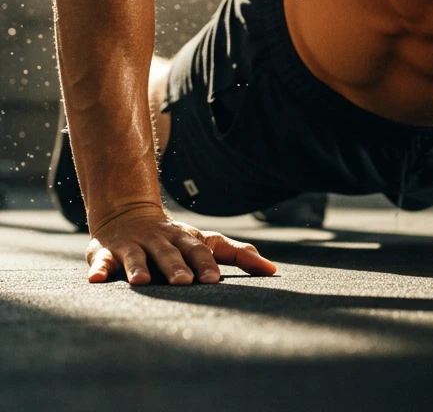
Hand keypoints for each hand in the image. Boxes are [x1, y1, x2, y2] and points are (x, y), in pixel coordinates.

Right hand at [85, 205, 276, 284]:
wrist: (129, 214)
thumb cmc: (176, 238)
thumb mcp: (205, 242)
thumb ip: (236, 254)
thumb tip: (273, 269)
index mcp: (187, 239)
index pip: (200, 251)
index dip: (206, 265)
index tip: (214, 281)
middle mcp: (161, 241)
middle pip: (170, 253)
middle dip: (177, 267)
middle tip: (184, 283)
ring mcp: (134, 245)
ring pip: (137, 256)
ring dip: (139, 268)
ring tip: (142, 282)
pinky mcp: (107, 252)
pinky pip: (101, 262)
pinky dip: (98, 270)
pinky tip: (95, 281)